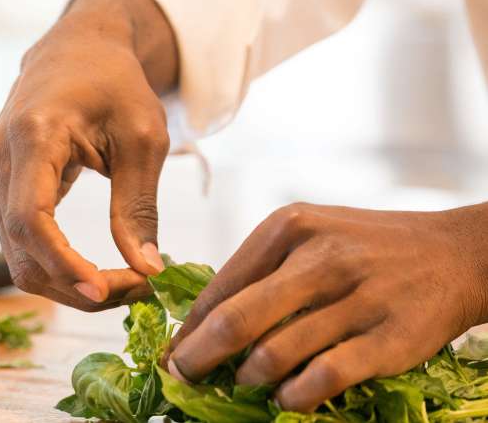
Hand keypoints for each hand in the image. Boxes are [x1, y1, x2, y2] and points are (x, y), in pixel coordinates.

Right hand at [0, 0, 177, 310]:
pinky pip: (21, 242)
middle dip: (77, 285)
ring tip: (126, 284)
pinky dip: (58, 266)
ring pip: (19, 256)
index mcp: (33, 136)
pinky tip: (97, 269)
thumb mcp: (143, 138)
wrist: (78, 50)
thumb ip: (139, 205)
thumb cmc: (115, 84)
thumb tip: (146, 269)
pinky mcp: (1, 186)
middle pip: (22, 250)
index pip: (31, 219)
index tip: (107, 290)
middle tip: (138, 292)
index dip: (64, 263)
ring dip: (68, 282)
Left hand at [167, 202, 487, 410]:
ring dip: (247, 380)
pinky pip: (321, 380)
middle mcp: (319, 257)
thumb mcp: (309, 234)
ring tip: (242, 384)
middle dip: (199, 357)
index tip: (173, 352)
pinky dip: (293, 397)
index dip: (190, 326)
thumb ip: (262, 269)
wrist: (451, 252)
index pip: (222, 285)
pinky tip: (284, 399)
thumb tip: (206, 320)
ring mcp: (355, 298)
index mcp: (289, 226)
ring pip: (275, 354)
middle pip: (236, 320)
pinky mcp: (387, 338)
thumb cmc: (364, 245)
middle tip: (182, 377)